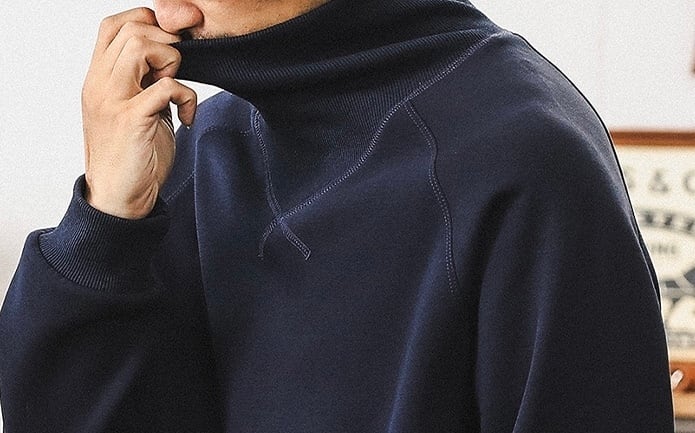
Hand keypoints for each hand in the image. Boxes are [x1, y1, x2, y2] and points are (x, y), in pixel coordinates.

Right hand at [82, 8, 196, 218]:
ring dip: (172, 62)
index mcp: (98, 78)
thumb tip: (170, 57)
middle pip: (132, 29)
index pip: (114, 25)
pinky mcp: (132, 119)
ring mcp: (113, 100)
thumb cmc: (132, 155)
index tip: (170, 49)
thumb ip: (145, 81)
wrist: (119, 198)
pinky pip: (167, 86)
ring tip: (176, 91)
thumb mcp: (135, 109)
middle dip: (166, 43)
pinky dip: (187, 97)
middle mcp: (100, 84)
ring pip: (143, 46)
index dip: (147, 25)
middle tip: (176, 73)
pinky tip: (186, 117)